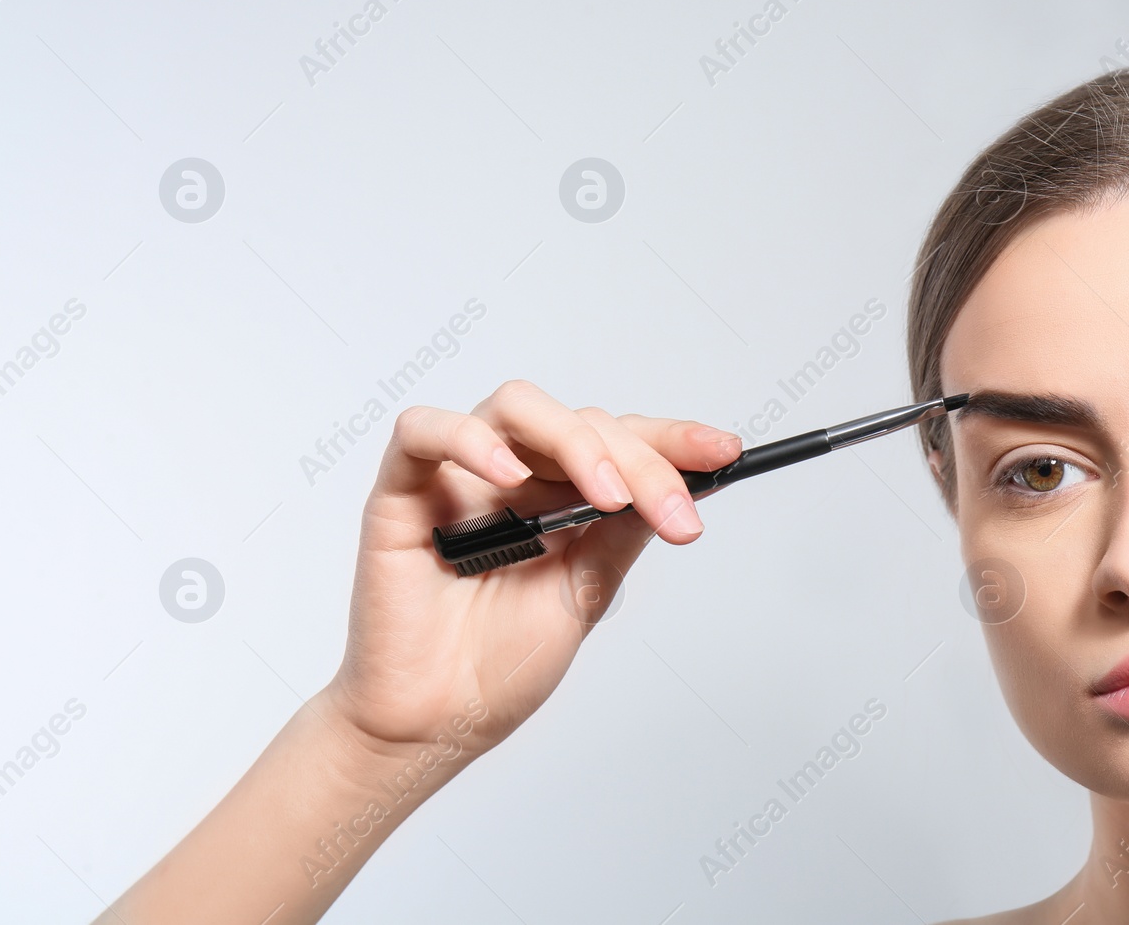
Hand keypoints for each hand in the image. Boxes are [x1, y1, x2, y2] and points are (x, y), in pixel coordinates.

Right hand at [324, 379, 741, 757]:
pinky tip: (509, 476)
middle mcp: (514, 476)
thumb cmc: (499, 664)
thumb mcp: (586, 591)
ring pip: (518, 407)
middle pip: (583, 423)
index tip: (726, 453)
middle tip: (673, 512)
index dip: (674, 441)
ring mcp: (459, 478)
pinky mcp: (402, 491)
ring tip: (604, 496)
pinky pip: (423, 432)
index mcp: (561, 496)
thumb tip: (685, 485)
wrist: (437, 722)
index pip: (621, 443)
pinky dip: (469, 440)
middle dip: (640, 461)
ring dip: (574, 442)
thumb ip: (623, 533)